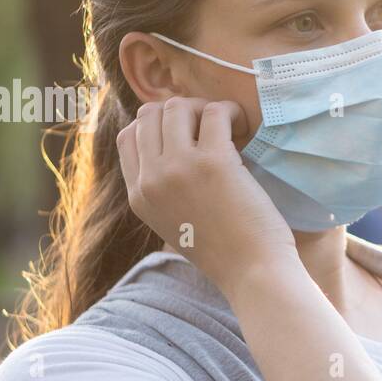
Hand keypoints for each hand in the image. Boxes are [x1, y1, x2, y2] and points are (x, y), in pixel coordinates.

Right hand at [116, 97, 300, 290]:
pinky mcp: (213, 162)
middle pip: (149, 115)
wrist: (252, 273)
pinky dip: (230, 112)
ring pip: (177, 107)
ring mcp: (179, 168)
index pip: (128, 137)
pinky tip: (243, 127)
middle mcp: (152, 180)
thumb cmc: (225, 251)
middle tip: (210, 127)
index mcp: (139, 196)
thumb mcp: (174, 223)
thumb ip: (162, 190)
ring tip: (227, 127)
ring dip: (204, 108)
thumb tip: (171, 146)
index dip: (157, 125)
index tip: (187, 133)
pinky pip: (215, 112)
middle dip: (181, 112)